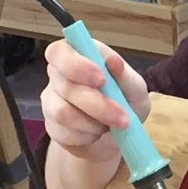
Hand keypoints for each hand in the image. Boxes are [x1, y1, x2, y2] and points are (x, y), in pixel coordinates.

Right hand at [41, 39, 150, 162]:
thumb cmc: (127, 100)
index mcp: (78, 55)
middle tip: (123, 118)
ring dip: (94, 124)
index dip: (75, 65)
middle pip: (66, 86)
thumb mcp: (136, 88)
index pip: (59, 51)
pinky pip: (64, 133)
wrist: (120, 134)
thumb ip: (125, 75)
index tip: (101, 79)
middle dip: (98, 105)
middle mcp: (59, 75)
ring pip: (63, 112)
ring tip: (110, 125)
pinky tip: (97, 132)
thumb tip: (114, 61)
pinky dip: (87, 136)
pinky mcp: (52, 126)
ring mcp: (52, 101)